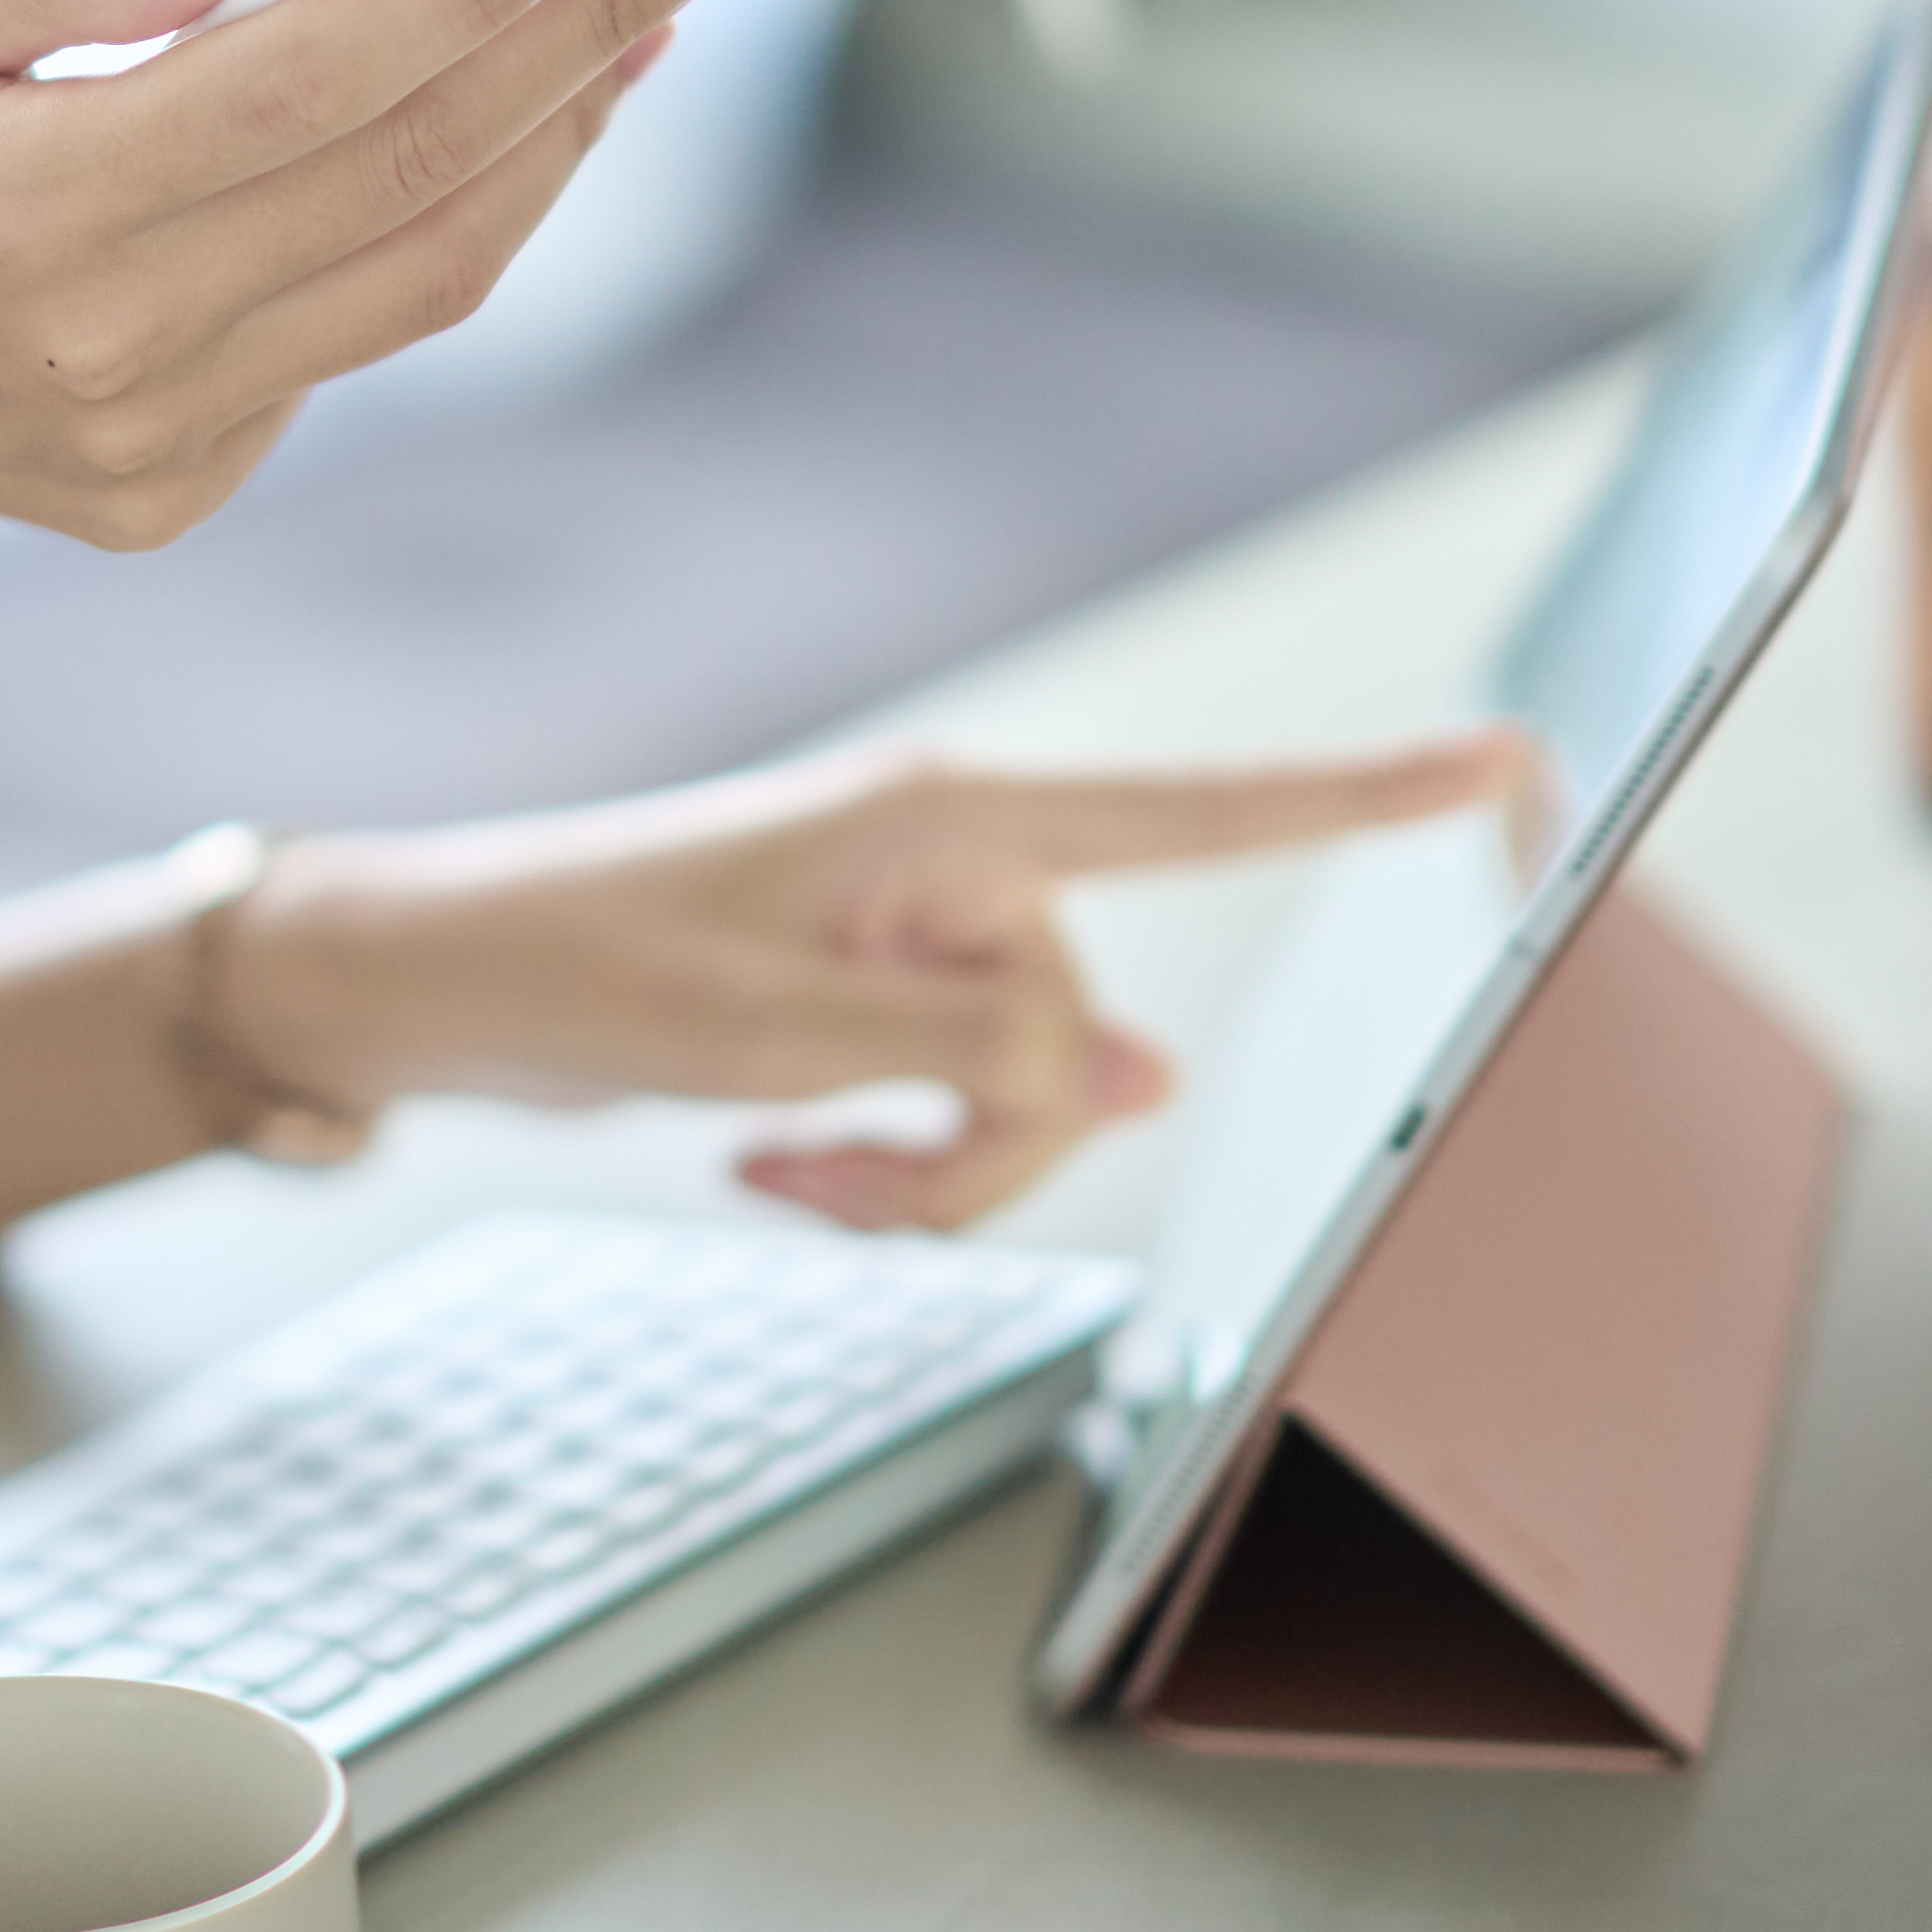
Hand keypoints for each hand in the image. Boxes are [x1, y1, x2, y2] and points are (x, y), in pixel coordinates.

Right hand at [0, 0, 758, 546]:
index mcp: (25, 216)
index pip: (313, 83)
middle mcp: (107, 352)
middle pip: (410, 177)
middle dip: (583, 36)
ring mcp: (149, 442)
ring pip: (422, 281)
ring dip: (554, 138)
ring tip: (647, 14)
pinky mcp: (170, 490)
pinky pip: (348, 343)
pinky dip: (443, 224)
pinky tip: (507, 116)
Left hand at [224, 732, 1523, 1229]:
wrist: (429, 987)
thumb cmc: (568, 967)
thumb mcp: (766, 1029)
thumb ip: (965, 1047)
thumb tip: (1140, 1071)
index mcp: (948, 820)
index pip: (1200, 808)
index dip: (1358, 792)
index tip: (1502, 755)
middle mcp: (952, 863)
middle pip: (1086, 1044)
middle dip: (979, 1149)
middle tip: (815, 1176)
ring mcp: (915, 935)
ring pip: (1028, 1103)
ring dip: (920, 1175)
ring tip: (779, 1172)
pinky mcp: (873, 1000)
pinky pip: (955, 1116)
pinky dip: (882, 1171)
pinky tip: (778, 1167)